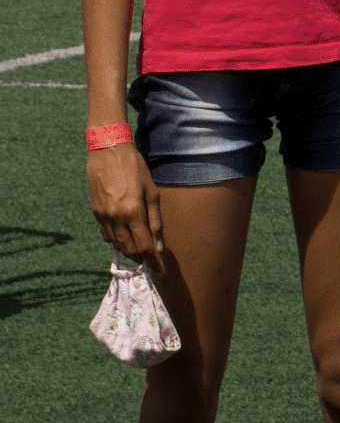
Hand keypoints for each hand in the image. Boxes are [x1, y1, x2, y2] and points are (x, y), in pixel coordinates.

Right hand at [88, 143, 162, 261]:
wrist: (107, 151)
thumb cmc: (135, 168)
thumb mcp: (152, 192)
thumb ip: (155, 220)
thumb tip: (159, 245)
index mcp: (132, 212)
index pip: (145, 246)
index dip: (154, 261)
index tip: (161, 271)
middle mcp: (115, 218)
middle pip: (129, 248)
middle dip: (142, 258)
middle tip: (152, 262)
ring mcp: (102, 216)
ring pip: (116, 244)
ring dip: (129, 251)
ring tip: (141, 252)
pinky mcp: (94, 212)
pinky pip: (106, 234)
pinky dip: (116, 240)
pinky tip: (125, 238)